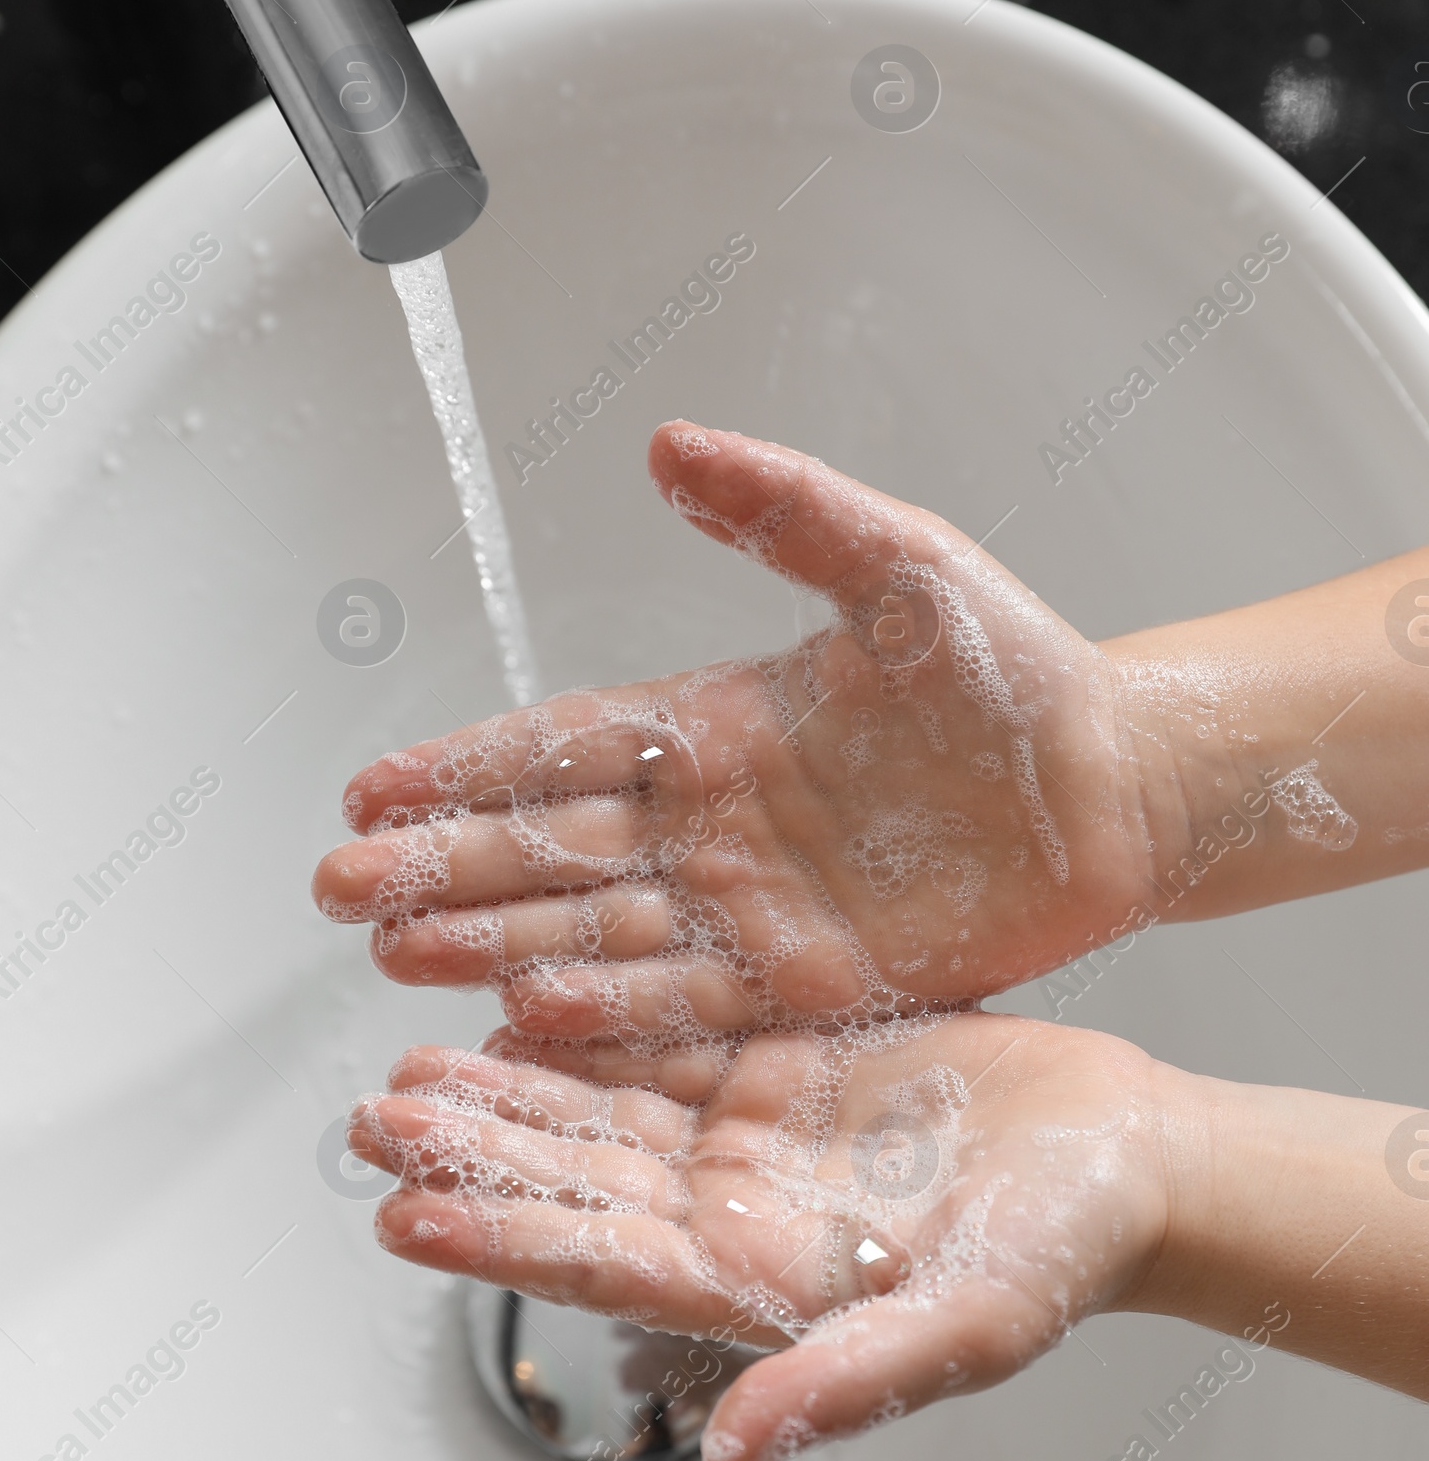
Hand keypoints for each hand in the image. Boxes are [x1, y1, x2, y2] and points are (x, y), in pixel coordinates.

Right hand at [312, 425, 1160, 1073]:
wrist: (1120, 786)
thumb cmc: (1015, 666)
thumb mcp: (900, 564)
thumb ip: (784, 509)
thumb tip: (668, 442)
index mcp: (717, 724)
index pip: (564, 749)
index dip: (466, 768)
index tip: (370, 785)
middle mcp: (715, 824)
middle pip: (554, 850)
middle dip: (445, 867)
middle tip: (341, 889)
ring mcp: (755, 910)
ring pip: (601, 932)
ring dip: (499, 943)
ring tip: (400, 956)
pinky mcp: (811, 986)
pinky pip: (694, 1004)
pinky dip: (614, 1012)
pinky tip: (530, 1018)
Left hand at [346, 1011, 1174, 1460]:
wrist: (1131, 1155)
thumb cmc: (1069, 1252)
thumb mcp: (971, 1325)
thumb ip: (848, 1384)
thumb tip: (732, 1459)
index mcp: (757, 1285)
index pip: (601, 1263)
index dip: (499, 1241)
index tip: (401, 1217)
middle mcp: (732, 1214)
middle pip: (575, 1185)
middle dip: (471, 1156)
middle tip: (369, 1121)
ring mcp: (749, 1140)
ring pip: (597, 1113)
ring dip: (504, 1094)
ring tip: (405, 1067)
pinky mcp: (778, 1067)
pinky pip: (659, 1042)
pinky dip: (585, 1025)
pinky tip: (511, 1003)